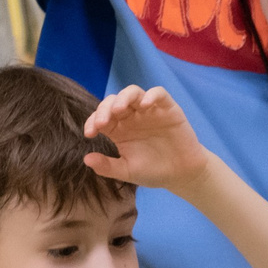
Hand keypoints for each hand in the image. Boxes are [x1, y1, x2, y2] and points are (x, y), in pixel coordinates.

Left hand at [84, 85, 209, 192]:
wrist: (181, 174)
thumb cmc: (153, 171)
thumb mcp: (127, 171)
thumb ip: (107, 166)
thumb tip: (86, 159)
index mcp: (119, 129)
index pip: (101, 117)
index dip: (92, 121)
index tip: (90, 133)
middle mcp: (132, 116)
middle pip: (114, 101)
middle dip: (105, 109)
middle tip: (102, 122)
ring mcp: (149, 110)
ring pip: (133, 92)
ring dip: (124, 97)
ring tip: (119, 109)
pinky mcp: (168, 109)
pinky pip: (159, 93)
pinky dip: (151, 95)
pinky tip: (145, 105)